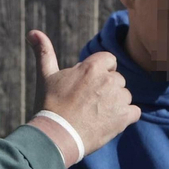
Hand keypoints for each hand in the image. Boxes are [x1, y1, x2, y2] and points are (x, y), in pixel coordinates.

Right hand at [28, 29, 140, 165]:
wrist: (56, 136)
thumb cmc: (49, 105)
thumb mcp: (45, 76)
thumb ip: (44, 52)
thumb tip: (33, 32)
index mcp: (92, 67)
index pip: (109, 60)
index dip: (101, 71)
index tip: (89, 84)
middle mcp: (109, 80)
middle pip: (117, 79)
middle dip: (107, 89)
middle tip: (88, 103)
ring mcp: (118, 99)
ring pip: (125, 96)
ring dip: (115, 104)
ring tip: (96, 115)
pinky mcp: (124, 118)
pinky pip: (134, 112)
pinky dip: (125, 117)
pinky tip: (109, 123)